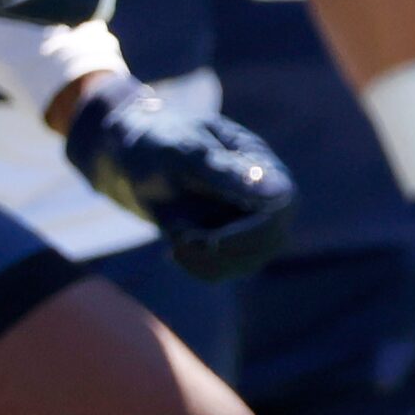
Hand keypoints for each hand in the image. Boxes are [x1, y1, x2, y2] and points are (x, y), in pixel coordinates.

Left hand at [64, 75, 295, 281]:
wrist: (132, 158)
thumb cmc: (159, 143)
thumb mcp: (182, 151)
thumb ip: (224, 171)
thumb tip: (279, 192)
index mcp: (261, 164)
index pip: (282, 205)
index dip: (254, 230)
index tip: (212, 241)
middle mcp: (265, 197)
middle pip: (269, 241)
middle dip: (225, 248)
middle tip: (182, 239)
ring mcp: (250, 225)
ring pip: (245, 262)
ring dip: (206, 259)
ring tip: (175, 239)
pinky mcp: (229, 247)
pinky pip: (222, 271)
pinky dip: (196, 266)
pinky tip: (174, 250)